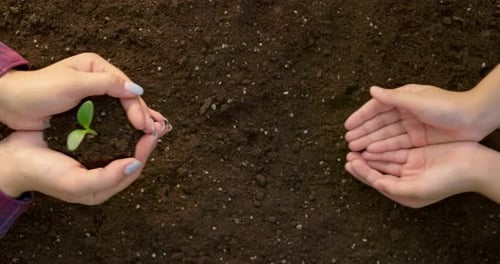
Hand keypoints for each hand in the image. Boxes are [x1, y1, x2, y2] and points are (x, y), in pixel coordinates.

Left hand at [0, 53, 164, 132]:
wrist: (12, 103)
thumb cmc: (39, 89)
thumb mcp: (73, 83)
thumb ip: (106, 84)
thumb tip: (137, 89)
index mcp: (97, 67)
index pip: (125, 88)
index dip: (138, 107)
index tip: (145, 125)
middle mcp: (98, 80)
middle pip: (127, 99)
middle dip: (142, 116)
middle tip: (155, 133)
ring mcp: (93, 97)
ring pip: (122, 110)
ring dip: (137, 122)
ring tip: (154, 135)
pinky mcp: (87, 112)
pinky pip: (111, 119)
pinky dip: (124, 128)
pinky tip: (135, 137)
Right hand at [0, 129, 166, 204]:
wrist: (12, 160)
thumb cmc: (43, 173)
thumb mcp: (76, 183)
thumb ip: (107, 178)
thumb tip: (135, 164)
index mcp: (103, 187)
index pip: (133, 169)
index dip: (145, 152)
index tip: (152, 134)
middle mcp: (101, 172)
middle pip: (131, 156)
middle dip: (144, 140)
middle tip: (156, 123)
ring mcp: (93, 155)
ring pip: (121, 143)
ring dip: (134, 129)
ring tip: (145, 115)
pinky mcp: (84, 141)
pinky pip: (107, 132)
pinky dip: (118, 122)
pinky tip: (123, 109)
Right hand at [344, 84, 483, 151]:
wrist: (474, 119)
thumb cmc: (447, 106)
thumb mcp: (417, 100)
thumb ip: (393, 97)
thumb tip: (371, 90)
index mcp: (403, 99)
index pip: (376, 108)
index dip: (361, 117)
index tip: (347, 126)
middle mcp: (405, 112)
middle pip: (379, 123)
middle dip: (363, 132)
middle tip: (348, 142)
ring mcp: (411, 126)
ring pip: (385, 135)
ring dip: (370, 142)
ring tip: (355, 149)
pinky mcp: (418, 139)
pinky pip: (397, 144)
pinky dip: (384, 148)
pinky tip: (372, 153)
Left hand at [344, 142, 490, 207]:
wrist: (474, 166)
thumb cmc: (447, 181)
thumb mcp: (417, 189)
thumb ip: (394, 188)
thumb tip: (376, 184)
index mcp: (404, 192)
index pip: (377, 181)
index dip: (362, 172)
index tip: (349, 163)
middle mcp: (406, 180)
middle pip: (378, 170)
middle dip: (362, 162)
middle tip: (348, 152)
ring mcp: (412, 165)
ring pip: (385, 158)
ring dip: (370, 153)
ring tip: (355, 146)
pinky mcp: (417, 152)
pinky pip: (396, 148)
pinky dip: (383, 146)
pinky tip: (372, 141)